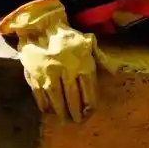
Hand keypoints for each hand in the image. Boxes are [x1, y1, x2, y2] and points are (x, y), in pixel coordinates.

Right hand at [0, 0, 116, 122]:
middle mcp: (65, 70)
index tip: (90, 111)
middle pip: (72, 97)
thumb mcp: (89, 42)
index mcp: (81, 63)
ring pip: (56, 98)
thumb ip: (102, 57)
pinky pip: (39, 94)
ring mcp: (48, 74)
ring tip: (64, 119)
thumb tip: (114, 71)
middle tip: (77, 121)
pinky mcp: (34, 75)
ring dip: (60, 111)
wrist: (41, 27)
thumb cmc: (68, 37)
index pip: (88, 89)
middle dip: (75, 111)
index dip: (90, 103)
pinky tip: (48, 110)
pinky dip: (44, 104)